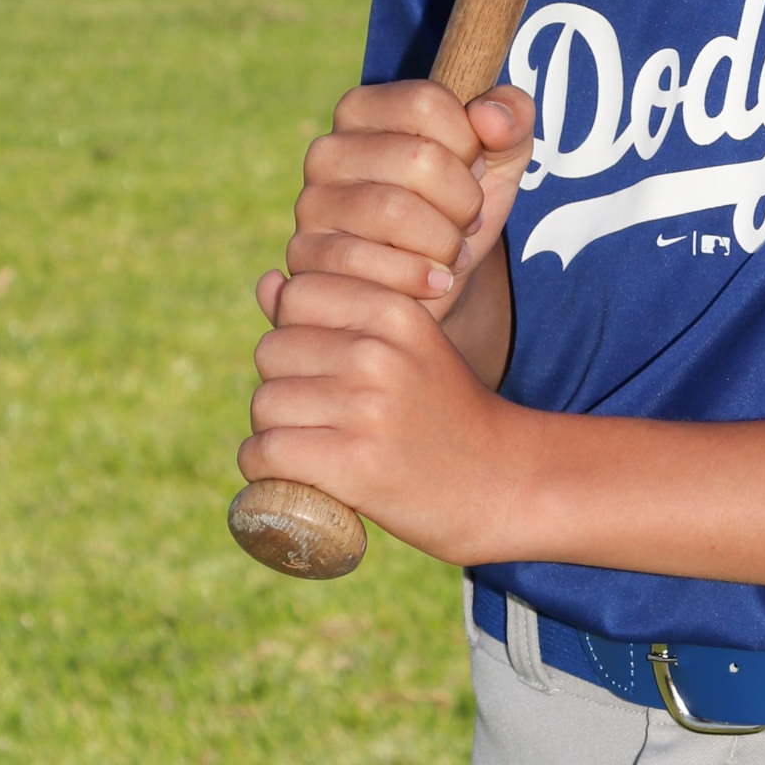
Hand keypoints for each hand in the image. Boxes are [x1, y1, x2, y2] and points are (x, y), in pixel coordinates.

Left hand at [241, 270, 537, 564]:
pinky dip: (264, 471)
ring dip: (273, 431)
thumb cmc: (442, 410)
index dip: (298, 331)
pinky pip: (265, 453)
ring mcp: (366, 408)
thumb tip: (266, 283)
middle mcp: (378, 352)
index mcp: (394, 310)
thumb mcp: (405, 344)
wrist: (500, 481)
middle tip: (319, 416)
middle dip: (283, 383)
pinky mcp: (353, 464)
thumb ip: (337, 309)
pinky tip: (291, 476)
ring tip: (312, 446)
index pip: (297, 293)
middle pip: (271, 351)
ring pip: (265, 404)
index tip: (325, 366)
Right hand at [256, 78, 534, 331]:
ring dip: (444, 242)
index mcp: (365, 109)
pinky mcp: (308, 258)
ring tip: (452, 253)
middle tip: (467, 221)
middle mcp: (328, 150)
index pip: (428, 102)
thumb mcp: (500, 160)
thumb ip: (511, 119)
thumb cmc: (459, 209)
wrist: (430, 286)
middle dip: (464, 200)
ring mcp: (312, 204)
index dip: (470, 143)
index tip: (473, 168)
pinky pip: (370, 264)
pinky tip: (431, 281)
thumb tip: (489, 116)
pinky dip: (418, 278)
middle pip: (419, 158)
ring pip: (395, 212)